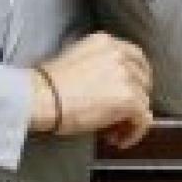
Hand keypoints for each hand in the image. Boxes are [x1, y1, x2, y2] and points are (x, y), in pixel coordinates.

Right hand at [34, 33, 153, 145]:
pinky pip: (144, 119)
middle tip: (118, 117)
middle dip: (134, 100)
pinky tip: (120, 140)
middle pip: (142, 81)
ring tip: (113, 132)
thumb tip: (113, 88)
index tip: (130, 94)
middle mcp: (119, 54)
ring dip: (131, 119)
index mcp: (105, 41)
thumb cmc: (46, 86)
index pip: (136, 58)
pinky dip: (135, 132)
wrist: (38, 98)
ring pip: (143, 101)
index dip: (136, 79)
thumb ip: (99, 66)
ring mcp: (126, 75)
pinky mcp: (129, 98)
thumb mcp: (75, 61)